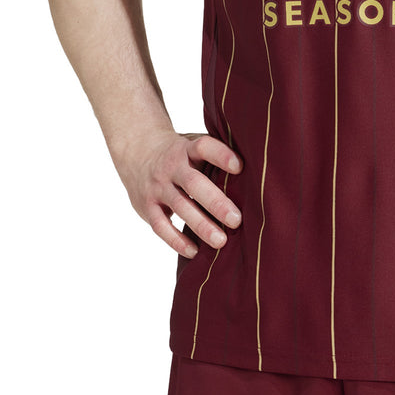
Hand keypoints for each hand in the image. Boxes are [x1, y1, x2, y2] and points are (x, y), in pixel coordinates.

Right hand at [111, 129, 242, 256]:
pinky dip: (177, 241)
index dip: (221, 155)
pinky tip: (195, 251)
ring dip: (201, 225)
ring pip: (180, 207)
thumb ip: (217, 154)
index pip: (204, 147)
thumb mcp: (194, 143)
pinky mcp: (147, 206)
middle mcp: (171, 167)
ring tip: (221, 241)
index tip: (240, 167)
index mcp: (186, 148)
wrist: (137, 152)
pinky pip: (161, 226)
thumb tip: (257, 169)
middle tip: (236, 220)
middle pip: (194, 184)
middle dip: (216, 202)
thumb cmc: (180, 153)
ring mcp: (157, 187)